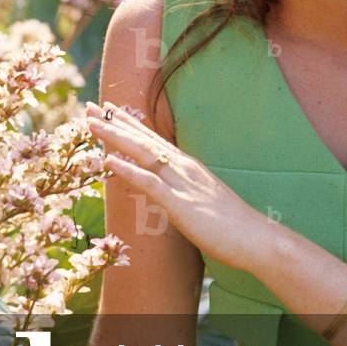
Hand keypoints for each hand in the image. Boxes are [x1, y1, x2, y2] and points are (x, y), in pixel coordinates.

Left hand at [85, 100, 263, 271]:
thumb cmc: (232, 224)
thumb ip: (183, 190)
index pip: (152, 139)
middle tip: (88, 107)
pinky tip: (108, 160)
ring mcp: (181, 183)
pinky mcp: (181, 204)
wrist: (258, 238)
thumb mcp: (202, 199)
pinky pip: (150, 183)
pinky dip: (128, 170)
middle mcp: (182, 167)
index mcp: (187, 166)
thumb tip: (165, 190)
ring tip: (92, 123)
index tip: (107, 109)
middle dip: (114, 123)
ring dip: (115, 137)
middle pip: (143, 139)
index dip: (128, 124)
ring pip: (143, 153)